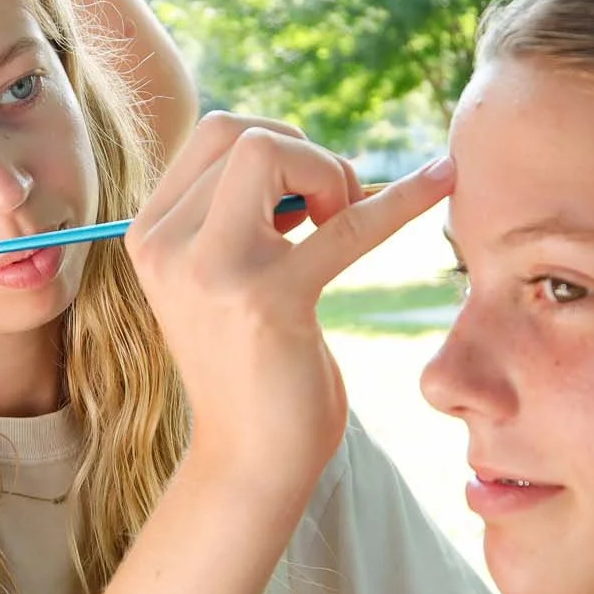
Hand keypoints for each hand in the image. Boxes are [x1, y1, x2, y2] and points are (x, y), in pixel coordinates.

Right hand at [126, 112, 450, 489]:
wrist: (251, 462)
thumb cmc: (249, 364)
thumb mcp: (215, 276)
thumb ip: (228, 213)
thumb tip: (290, 147)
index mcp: (150, 234)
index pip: (212, 133)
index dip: (274, 144)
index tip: (304, 199)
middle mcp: (168, 246)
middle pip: (239, 131)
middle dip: (303, 151)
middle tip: (333, 209)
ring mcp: (212, 271)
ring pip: (272, 151)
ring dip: (329, 174)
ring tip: (344, 224)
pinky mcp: (271, 299)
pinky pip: (347, 225)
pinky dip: (402, 197)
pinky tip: (443, 178)